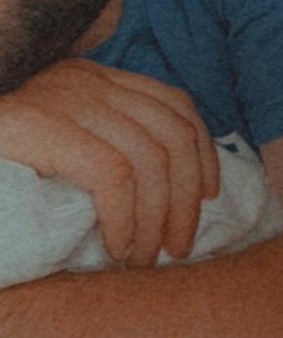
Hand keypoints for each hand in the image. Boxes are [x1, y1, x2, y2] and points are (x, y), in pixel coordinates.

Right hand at [0, 59, 220, 265]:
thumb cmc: (3, 162)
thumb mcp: (56, 146)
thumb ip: (100, 148)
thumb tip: (165, 195)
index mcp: (94, 79)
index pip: (175, 105)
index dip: (203, 153)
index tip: (208, 199)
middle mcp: (85, 80)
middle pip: (171, 134)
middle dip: (187, 196)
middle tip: (179, 246)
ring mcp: (62, 98)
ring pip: (149, 157)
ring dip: (158, 216)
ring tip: (143, 257)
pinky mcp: (38, 125)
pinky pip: (112, 172)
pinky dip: (126, 216)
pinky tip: (116, 247)